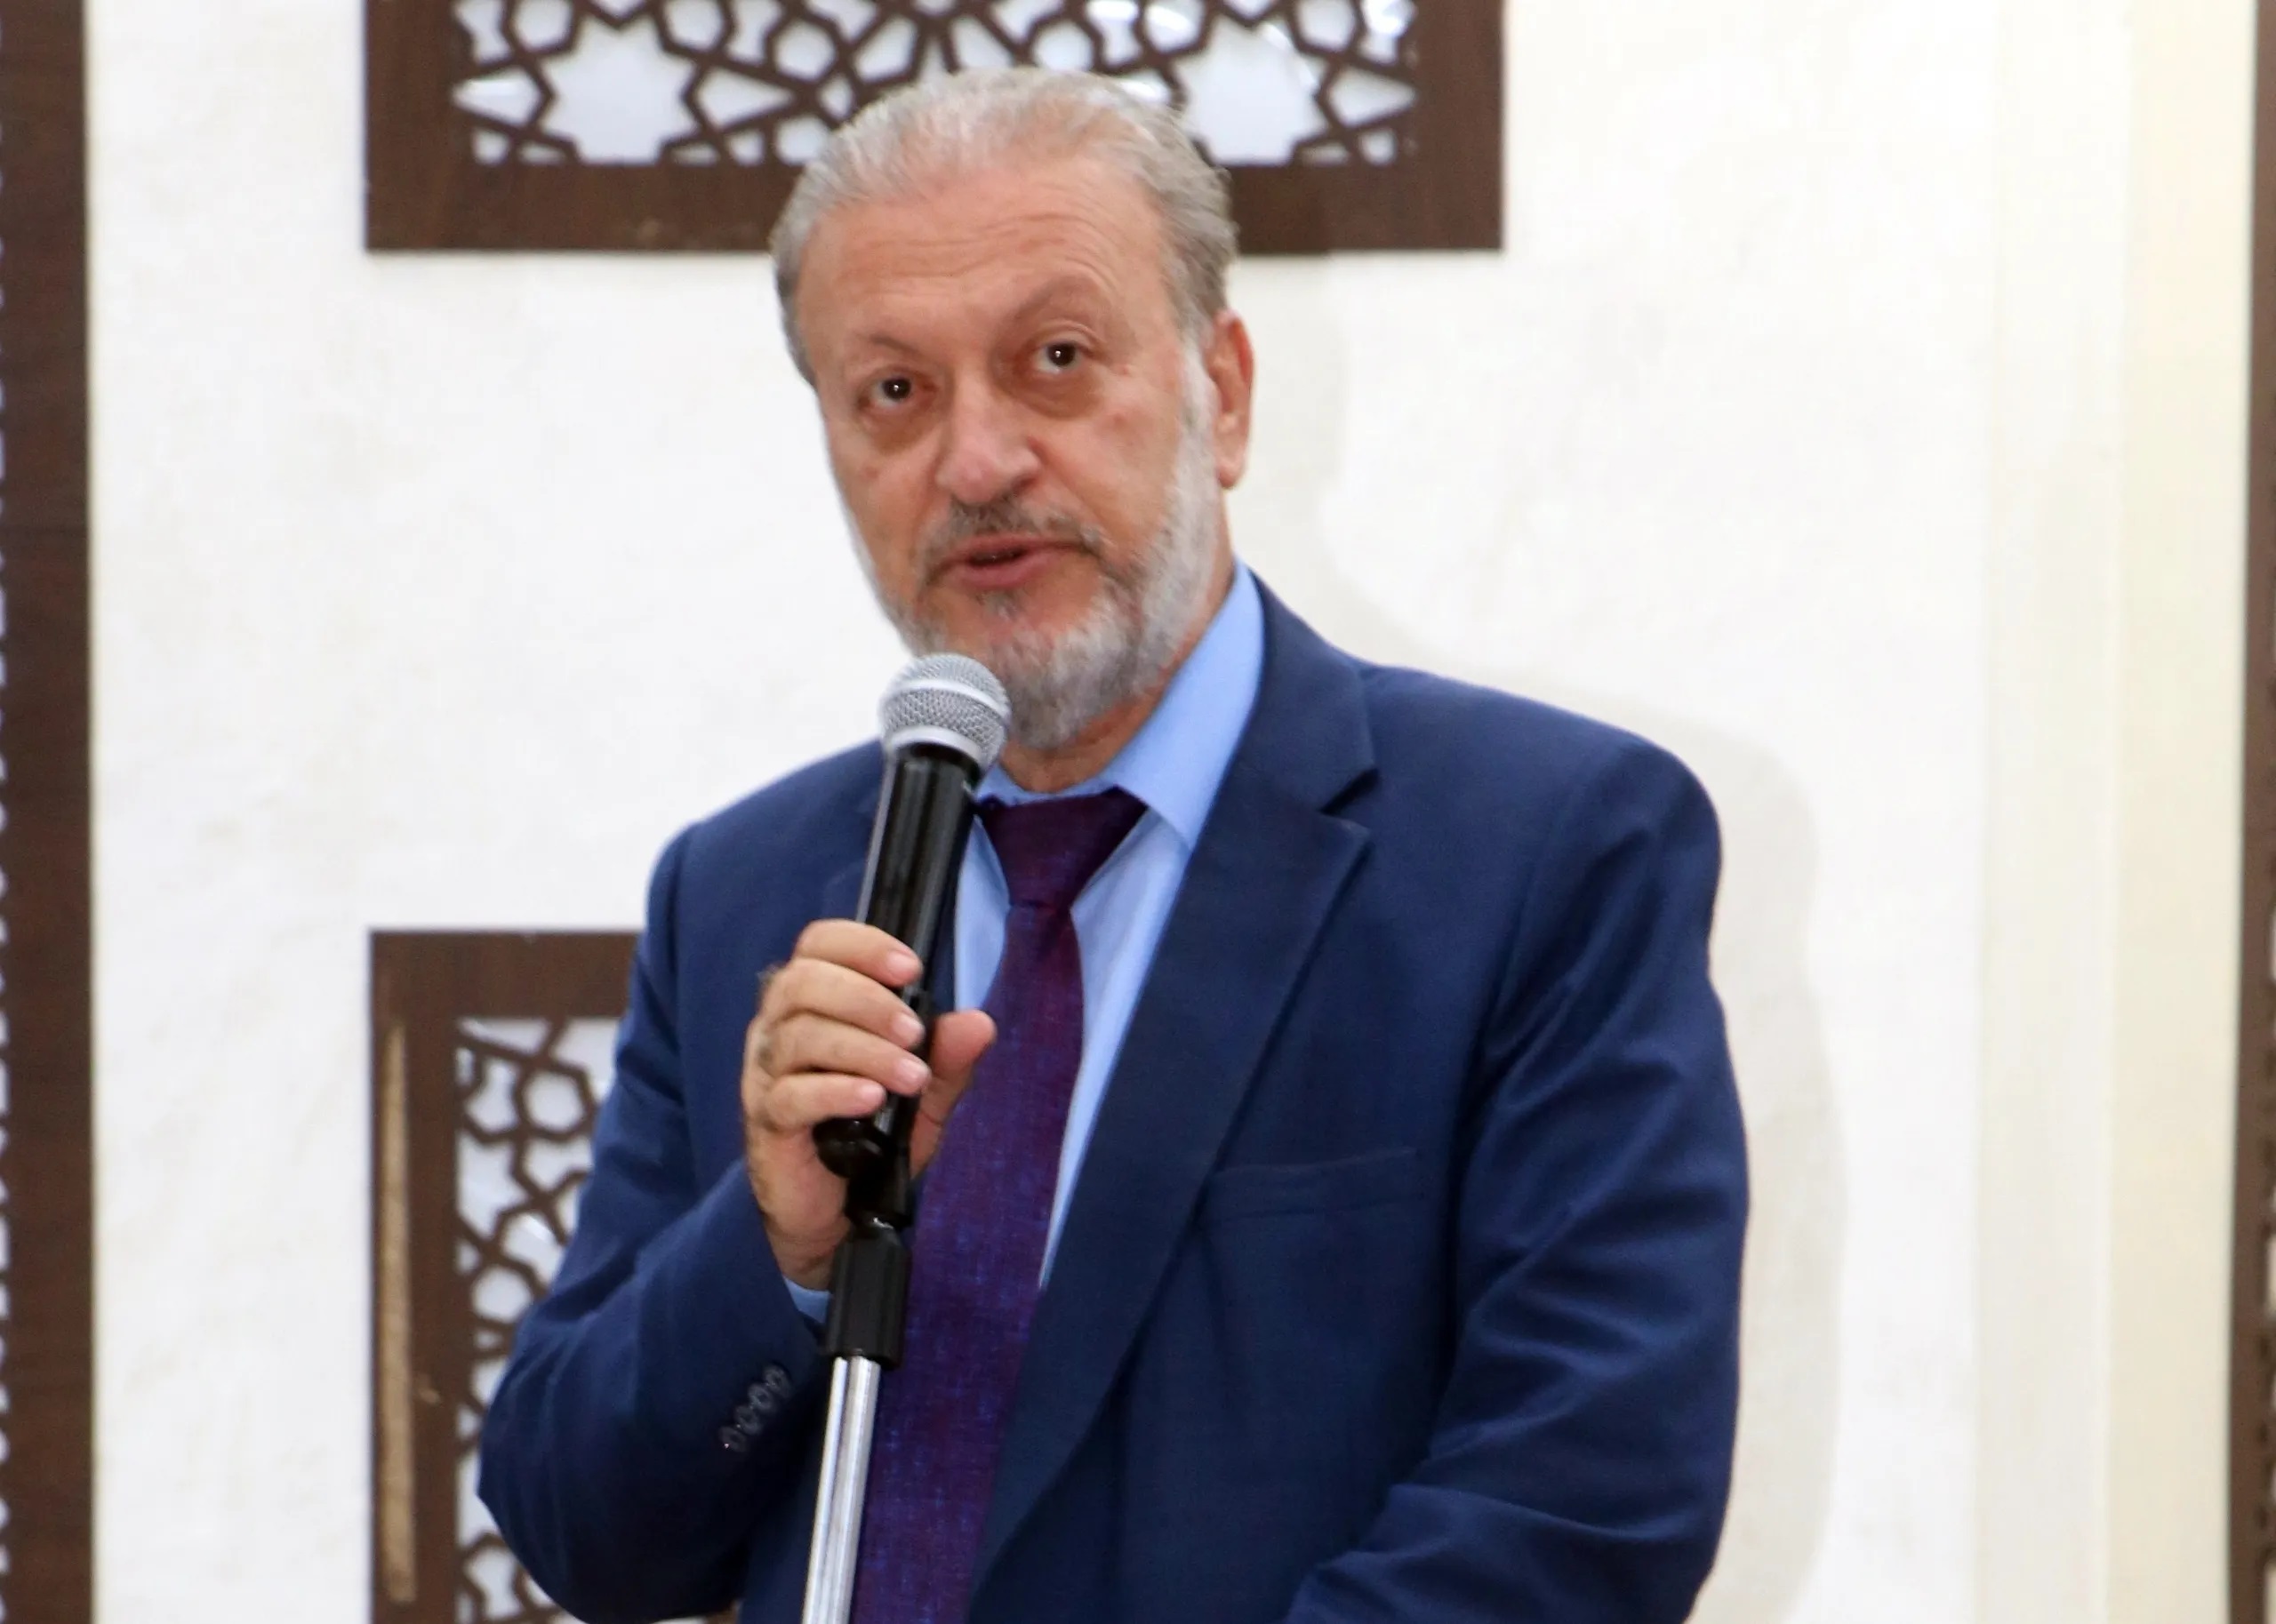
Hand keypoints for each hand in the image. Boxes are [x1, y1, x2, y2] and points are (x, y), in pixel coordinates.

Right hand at [740, 920, 995, 1288]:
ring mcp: (766, 1074)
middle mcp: (779, 1027)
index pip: (819, 945)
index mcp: (813, 1002)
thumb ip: (947, 1058)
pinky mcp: (766, 1120)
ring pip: (800, 1036)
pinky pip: (791, 1094)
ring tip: (910, 1075)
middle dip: (868, 999)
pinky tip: (872, 1100)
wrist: (837, 1213)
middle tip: (915, 1033)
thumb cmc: (870, 1135)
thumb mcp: (922, 1094)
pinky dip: (836, 1091)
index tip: (910, 969)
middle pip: (804, 983)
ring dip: (863, 1049)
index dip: (862, 945)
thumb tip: (980, 1023)